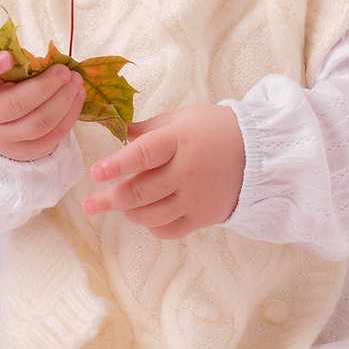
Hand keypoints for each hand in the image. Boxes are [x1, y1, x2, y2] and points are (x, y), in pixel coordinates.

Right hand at [0, 51, 87, 161]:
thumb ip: (13, 61)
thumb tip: (50, 58)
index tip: (7, 57)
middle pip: (16, 105)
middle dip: (46, 87)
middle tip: (64, 71)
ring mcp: (2, 139)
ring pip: (38, 124)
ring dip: (63, 101)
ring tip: (75, 82)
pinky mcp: (24, 152)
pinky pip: (52, 137)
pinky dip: (70, 115)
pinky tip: (77, 96)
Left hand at [80, 103, 244, 238]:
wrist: (259, 152)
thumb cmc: (215, 129)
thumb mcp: (182, 119)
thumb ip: (148, 129)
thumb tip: (117, 131)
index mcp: (179, 141)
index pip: (142, 155)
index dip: (117, 165)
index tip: (95, 172)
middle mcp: (186, 172)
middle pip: (140, 192)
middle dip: (109, 199)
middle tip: (89, 204)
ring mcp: (195, 198)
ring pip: (150, 214)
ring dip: (128, 212)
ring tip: (119, 205)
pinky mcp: (203, 217)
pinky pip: (168, 230)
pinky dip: (151, 225)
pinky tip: (145, 215)